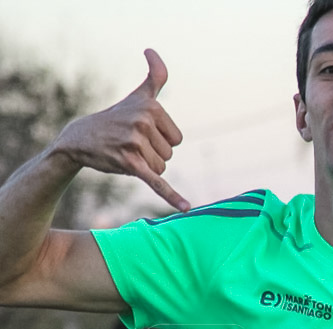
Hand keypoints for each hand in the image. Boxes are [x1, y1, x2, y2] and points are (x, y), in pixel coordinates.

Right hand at [54, 49, 188, 211]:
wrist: (79, 139)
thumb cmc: (115, 119)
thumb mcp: (137, 97)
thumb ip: (154, 76)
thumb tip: (152, 50)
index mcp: (152, 107)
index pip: (177, 140)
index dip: (160, 142)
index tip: (141, 133)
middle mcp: (144, 122)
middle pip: (169, 155)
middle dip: (152, 155)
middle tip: (130, 145)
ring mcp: (136, 143)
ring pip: (162, 169)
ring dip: (146, 167)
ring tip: (125, 154)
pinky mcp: (130, 164)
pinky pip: (157, 182)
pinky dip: (172, 196)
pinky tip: (186, 208)